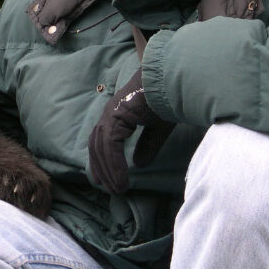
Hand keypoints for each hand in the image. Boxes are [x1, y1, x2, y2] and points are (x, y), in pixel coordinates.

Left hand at [88, 69, 173, 193]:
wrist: (172, 80)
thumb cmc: (168, 100)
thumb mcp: (158, 129)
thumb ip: (147, 145)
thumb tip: (138, 164)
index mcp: (117, 114)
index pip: (102, 141)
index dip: (102, 161)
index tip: (106, 180)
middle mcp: (109, 113)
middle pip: (96, 145)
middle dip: (101, 168)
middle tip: (109, 188)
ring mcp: (111, 113)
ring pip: (101, 147)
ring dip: (108, 170)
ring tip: (117, 188)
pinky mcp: (117, 115)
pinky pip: (110, 144)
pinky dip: (114, 163)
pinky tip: (122, 178)